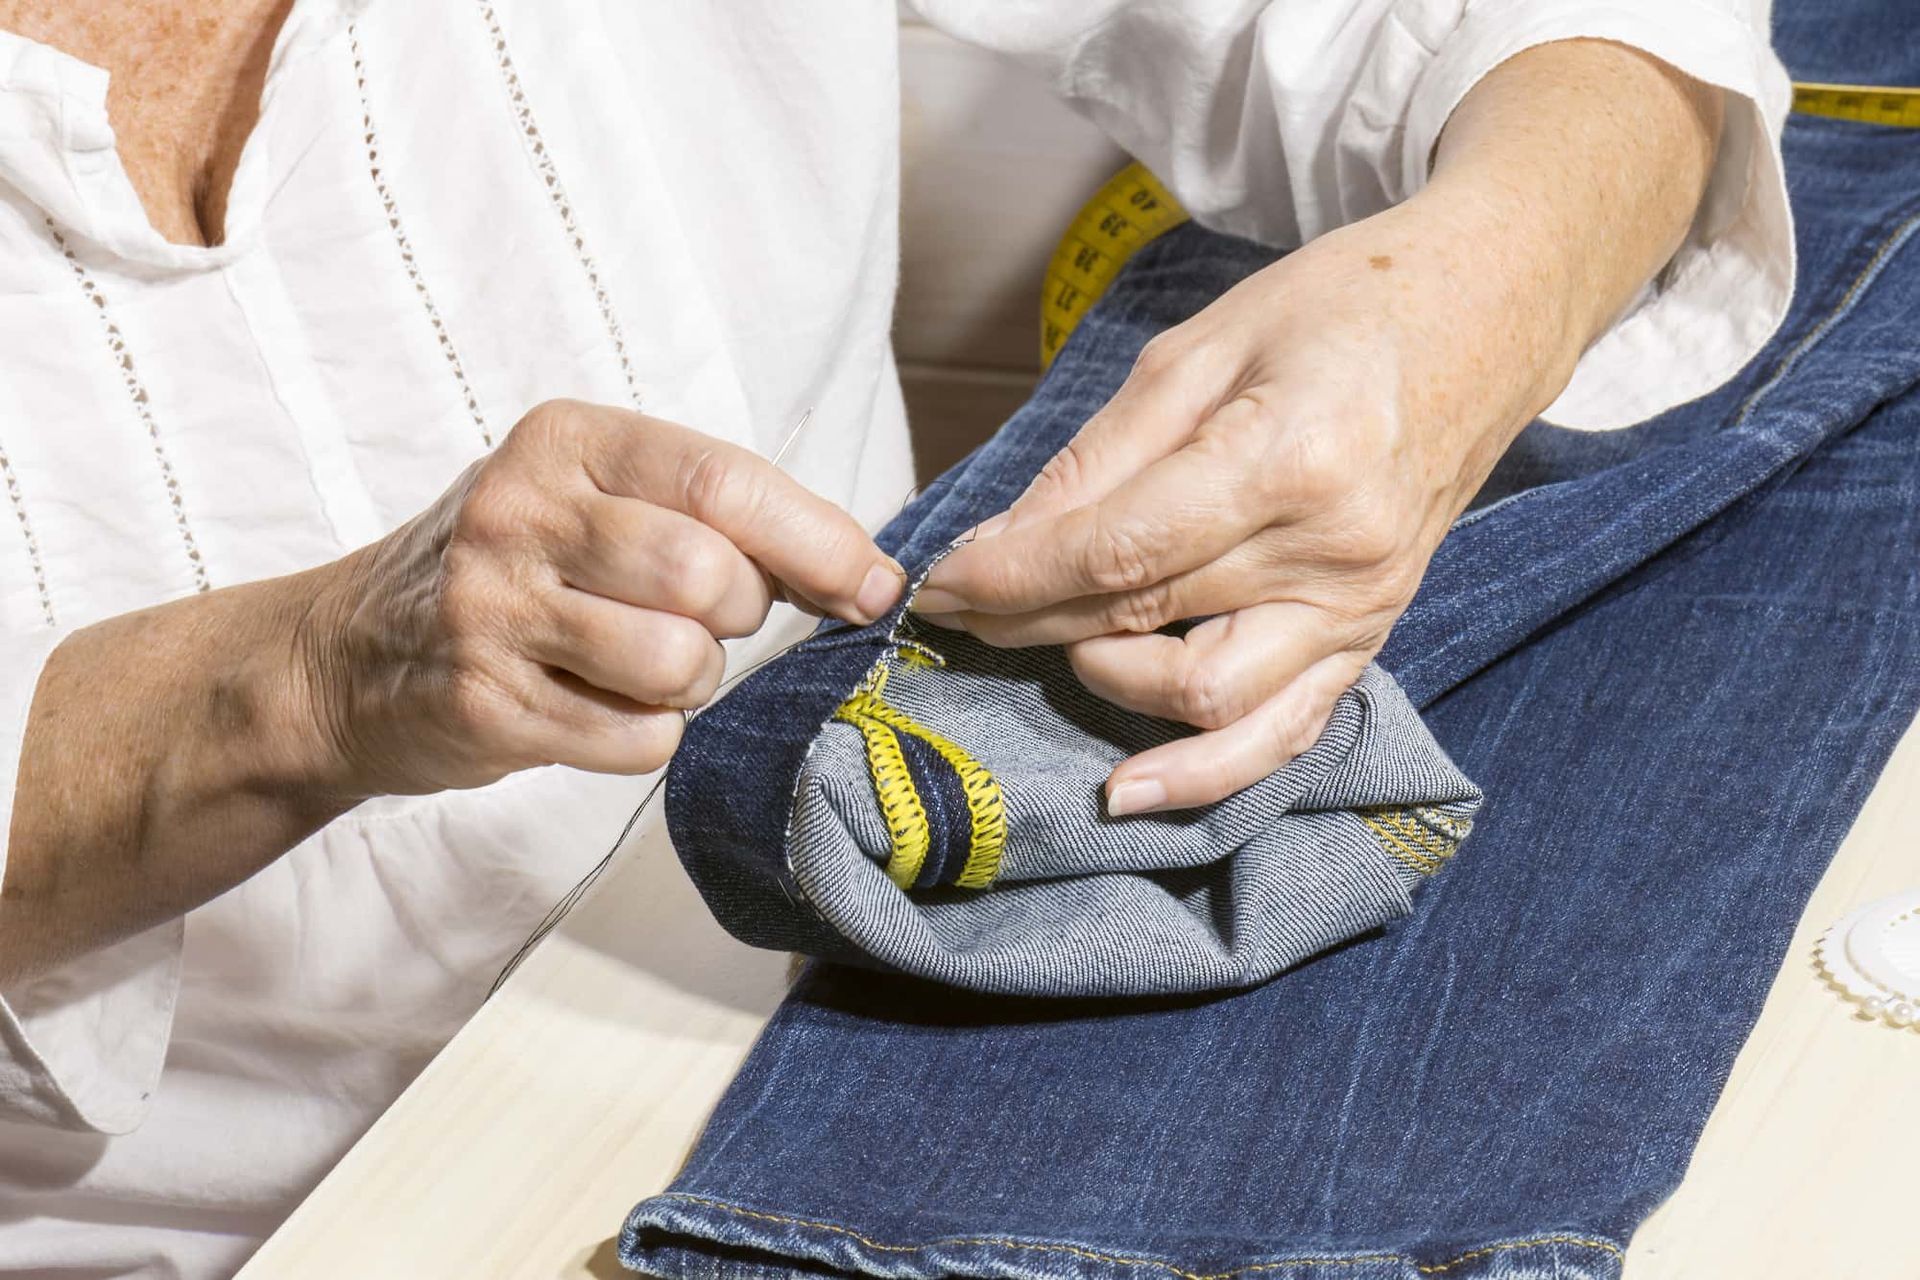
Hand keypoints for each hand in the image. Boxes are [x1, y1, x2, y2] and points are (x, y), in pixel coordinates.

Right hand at [301, 400, 903, 794]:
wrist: (344, 659)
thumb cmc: (510, 571)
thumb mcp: (589, 498)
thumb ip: (711, 515)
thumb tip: (863, 571)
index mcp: (565, 442)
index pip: (722, 481)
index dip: (818, 540)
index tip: (874, 584)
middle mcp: (520, 512)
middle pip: (709, 579)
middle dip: (737, 617)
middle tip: (700, 621)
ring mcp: (491, 611)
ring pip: (680, 665)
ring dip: (691, 683)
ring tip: (637, 666)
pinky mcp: (484, 704)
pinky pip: (639, 739)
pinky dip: (645, 735)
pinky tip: (593, 707)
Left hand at [913, 197, 1554, 811]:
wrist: (1486, 318)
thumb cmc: (1343, 308)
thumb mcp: (1202, 349)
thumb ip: (1100, 457)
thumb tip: (1002, 543)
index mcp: (1290, 457)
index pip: (1118, 551)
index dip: (1013, 578)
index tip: (940, 586)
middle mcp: (1334, 552)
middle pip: (1143, 618)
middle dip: (1026, 621)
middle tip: (958, 610)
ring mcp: (1360, 607)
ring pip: (1201, 695)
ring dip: (1101, 682)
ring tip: (1044, 643)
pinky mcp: (1369, 638)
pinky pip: (1280, 733)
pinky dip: (1202, 772)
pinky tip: (1130, 789)